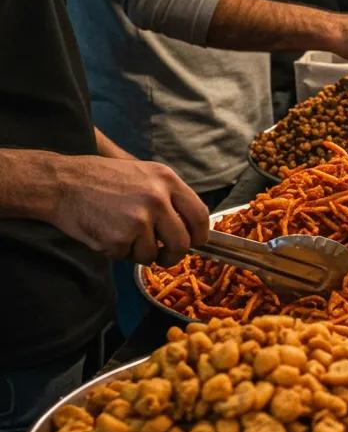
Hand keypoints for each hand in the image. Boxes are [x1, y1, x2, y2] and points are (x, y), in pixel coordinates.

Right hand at [55, 156, 208, 266]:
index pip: (200, 214)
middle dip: (174, 255)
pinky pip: (127, 257)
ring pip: (152, 254)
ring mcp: (139, 219)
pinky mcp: (119, 238)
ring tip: (123, 234)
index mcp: (168, 180)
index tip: (194, 242)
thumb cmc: (105, 179)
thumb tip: (189, 225)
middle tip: (163, 256)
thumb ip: (169, 196)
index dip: (199, 235)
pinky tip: (107, 233)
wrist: (65, 183)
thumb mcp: (145, 175)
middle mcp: (158, 199)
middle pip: (182, 242)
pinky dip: (118, 252)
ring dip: (140, 252)